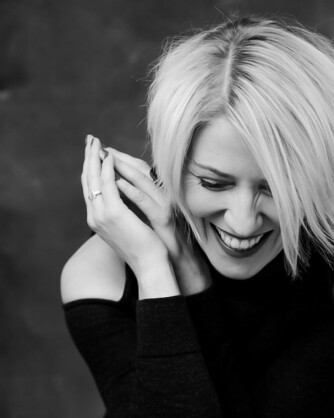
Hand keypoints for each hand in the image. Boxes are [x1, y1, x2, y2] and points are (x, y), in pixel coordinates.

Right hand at [81, 136, 172, 290]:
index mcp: (96, 219)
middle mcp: (94, 216)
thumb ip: (120, 214)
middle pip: (86, 181)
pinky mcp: (114, 213)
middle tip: (90, 140)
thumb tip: (121, 199)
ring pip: (94, 180)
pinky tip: (110, 157)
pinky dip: (109, 169)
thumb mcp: (128, 228)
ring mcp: (101, 215)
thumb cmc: (144, 248)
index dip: (90, 169)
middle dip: (88, 158)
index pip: (89, 188)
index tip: (92, 152)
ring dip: (95, 158)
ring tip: (97, 142)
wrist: (149, 265)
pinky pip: (108, 185)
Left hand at [106, 147, 210, 294]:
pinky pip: (145, 202)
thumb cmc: (153, 241)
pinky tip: (118, 183)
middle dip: (117, 157)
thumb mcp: (139, 215)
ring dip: (123, 167)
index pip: (136, 169)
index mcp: (155, 194)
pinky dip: (131, 191)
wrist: (165, 263)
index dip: (118, 158)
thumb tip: (111, 188)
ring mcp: (164, 205)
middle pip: (139, 169)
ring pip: (143, 181)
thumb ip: (130, 200)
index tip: (100, 149)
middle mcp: (162, 195)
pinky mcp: (163, 218)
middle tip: (99, 145)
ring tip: (106, 156)